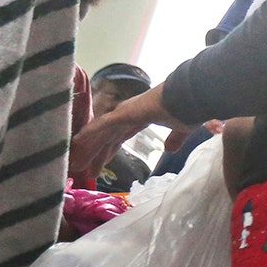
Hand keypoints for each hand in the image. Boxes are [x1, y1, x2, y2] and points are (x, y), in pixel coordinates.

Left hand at [69, 86, 186, 182]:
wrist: (190, 97)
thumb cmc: (189, 109)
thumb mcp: (182, 129)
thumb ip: (175, 138)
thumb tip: (169, 150)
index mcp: (141, 117)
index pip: (119, 138)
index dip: (109, 151)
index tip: (101, 165)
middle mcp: (129, 114)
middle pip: (107, 138)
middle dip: (95, 155)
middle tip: (82, 169)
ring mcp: (124, 113)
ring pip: (101, 134)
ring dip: (88, 149)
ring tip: (75, 164)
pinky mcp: (124, 113)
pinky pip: (102, 126)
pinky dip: (89, 135)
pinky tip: (77, 144)